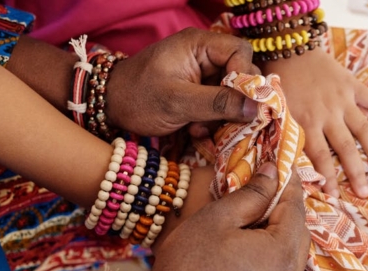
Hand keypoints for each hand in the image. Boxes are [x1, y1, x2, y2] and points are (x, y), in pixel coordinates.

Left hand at [106, 28, 260, 136]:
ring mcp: (201, 73)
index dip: (244, 77)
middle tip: (223, 121)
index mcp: (198, 44)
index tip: (238, 102)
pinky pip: (219, 104)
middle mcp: (204, 55)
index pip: (240, 52)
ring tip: (200, 129)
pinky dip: (212, 120)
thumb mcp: (178, 102)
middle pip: (240, 74)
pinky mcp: (198, 91)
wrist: (110, 108)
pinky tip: (194, 130)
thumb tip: (257, 108)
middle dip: (234, 101)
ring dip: (221, 115)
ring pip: (232, 93)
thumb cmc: (138, 98)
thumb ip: (218, 103)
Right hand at [146, 163, 309, 270]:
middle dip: (285, 209)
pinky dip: (272, 260)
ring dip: (279, 235)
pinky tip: (249, 253)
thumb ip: (251, 194)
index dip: (288, 182)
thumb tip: (274, 172)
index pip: (295, 206)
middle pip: (298, 233)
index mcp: (282, 252)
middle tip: (265, 191)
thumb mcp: (216, 219)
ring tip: (254, 221)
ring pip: (291, 257)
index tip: (281, 164)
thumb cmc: (188, 268)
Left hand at [262, 49, 367, 197]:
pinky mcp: (352, 84)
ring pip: (363, 130)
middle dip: (356, 173)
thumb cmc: (278, 81)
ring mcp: (343, 99)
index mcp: (305, 122)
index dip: (328, 178)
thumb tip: (282, 163)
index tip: (335, 196)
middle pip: (345, 149)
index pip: (319, 157)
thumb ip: (281, 134)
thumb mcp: (273, 110)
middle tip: (366, 193)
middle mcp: (327, 114)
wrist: (289, 48)